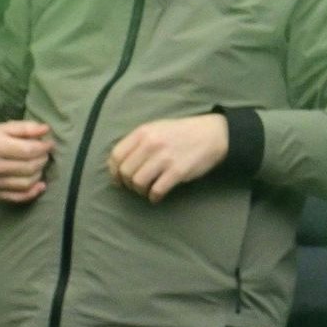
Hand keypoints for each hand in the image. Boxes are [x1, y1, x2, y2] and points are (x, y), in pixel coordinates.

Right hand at [0, 120, 53, 204]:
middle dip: (42, 160)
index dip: (44, 147)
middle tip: (44, 154)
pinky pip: (17, 197)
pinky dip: (32, 193)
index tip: (49, 144)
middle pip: (28, 167)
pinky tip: (40, 185)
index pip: (28, 150)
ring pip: (25, 183)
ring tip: (39, 165)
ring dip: (39, 174)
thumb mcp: (2, 128)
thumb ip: (24, 128)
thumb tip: (46, 129)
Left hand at [106, 112, 234, 199]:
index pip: (116, 155)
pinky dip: (154, 197)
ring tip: (147, 190)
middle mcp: (151, 144)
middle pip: (126, 172)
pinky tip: (157, 196)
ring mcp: (164, 158)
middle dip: (128, 183)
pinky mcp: (177, 171)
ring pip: (138, 182)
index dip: (114, 171)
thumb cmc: (182, 133)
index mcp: (143, 132)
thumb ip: (138, 142)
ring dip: (140, 191)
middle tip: (136, 186)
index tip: (119, 179)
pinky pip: (157, 190)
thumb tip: (119, 164)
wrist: (212, 134)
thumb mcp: (157, 129)